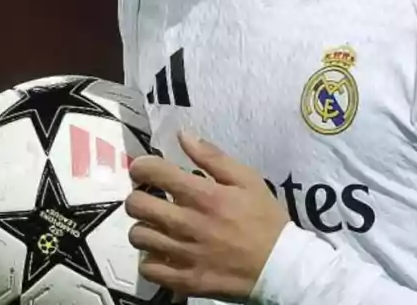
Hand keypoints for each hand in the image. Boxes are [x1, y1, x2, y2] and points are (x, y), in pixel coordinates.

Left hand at [126, 131, 289, 301]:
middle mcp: (187, 223)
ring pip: (138, 237)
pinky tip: (164, 253)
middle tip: (151, 199)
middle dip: (139, 196)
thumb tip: (183, 136)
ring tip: (159, 227)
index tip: (144, 170)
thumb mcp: (248, 180)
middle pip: (137, 205)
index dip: (142, 167)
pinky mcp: (183, 280)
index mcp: (204, 195)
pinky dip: (151, 259)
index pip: (154, 172)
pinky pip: (147, 268)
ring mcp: (183, 254)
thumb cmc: (265, 218)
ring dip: (145, 228)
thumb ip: (213, 157)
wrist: (280, 266)